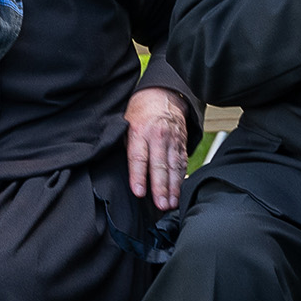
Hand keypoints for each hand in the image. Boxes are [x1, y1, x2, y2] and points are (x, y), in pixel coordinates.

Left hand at [126, 86, 189, 211]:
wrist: (162, 96)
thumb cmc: (139, 114)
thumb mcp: (125, 125)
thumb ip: (125, 146)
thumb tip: (117, 168)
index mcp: (139, 131)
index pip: (138, 157)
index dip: (138, 176)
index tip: (139, 192)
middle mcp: (158, 136)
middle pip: (159, 165)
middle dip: (160, 187)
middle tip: (161, 205)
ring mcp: (172, 140)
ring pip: (174, 167)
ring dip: (173, 187)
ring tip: (171, 203)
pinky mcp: (182, 144)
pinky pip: (182, 163)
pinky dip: (181, 178)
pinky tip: (179, 192)